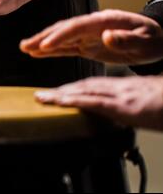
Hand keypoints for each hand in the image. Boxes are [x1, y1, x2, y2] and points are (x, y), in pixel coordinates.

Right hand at [20, 10, 162, 64]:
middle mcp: (92, 26)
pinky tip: (37, 53)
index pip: (77, 27)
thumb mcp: (145, 41)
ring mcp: (88, 35)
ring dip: (42, 42)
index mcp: (105, 21)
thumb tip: (106, 36)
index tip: (44, 46)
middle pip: (63, 29)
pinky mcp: (87, 45)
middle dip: (43, 37)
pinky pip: (66, 48)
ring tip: (23, 47)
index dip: (60, 36)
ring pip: (61, 37)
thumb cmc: (153, 40)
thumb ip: (126, 39)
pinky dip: (51, 50)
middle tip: (25, 46)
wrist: (156, 41)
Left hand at [35, 76, 162, 129]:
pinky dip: (75, 100)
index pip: (97, 86)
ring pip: (85, 92)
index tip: (61, 92)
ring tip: (42, 98)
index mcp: (129, 88)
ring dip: (61, 95)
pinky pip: (95, 101)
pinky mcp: (128, 106)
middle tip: (43, 95)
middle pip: (86, 87)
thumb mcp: (156, 97)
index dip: (77, 89)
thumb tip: (135, 106)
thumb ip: (141, 99)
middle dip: (63, 91)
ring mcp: (124, 96)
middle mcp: (123, 88)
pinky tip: (60, 101)